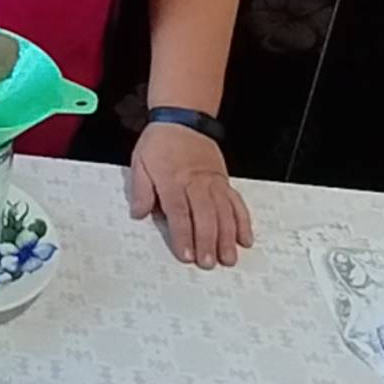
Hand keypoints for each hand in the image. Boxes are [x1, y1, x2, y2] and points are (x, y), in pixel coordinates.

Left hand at [128, 121, 253, 268]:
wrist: (182, 119)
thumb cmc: (159, 143)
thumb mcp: (140, 162)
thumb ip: (140, 190)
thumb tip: (138, 214)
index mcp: (172, 180)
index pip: (179, 212)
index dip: (183, 235)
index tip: (186, 255)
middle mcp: (196, 183)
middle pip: (204, 215)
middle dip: (207, 241)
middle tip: (209, 263)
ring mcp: (213, 182)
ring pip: (223, 212)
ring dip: (227, 237)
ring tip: (228, 258)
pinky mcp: (224, 181)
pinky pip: (236, 202)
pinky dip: (243, 221)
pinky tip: (245, 238)